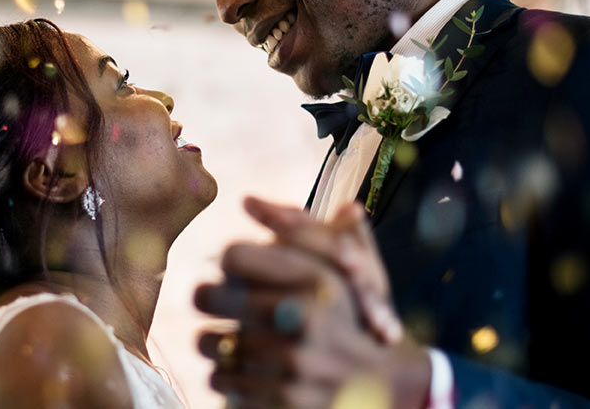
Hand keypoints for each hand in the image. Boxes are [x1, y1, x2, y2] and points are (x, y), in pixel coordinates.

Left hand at [193, 197, 427, 407]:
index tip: (231, 270)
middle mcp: (299, 323)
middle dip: (206, 296)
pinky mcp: (278, 402)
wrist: (383, 384)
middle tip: (207, 298)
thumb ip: (299, 228)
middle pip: (208, 296)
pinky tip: (237, 370)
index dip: (229, 261)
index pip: (234, 255)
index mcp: (313, 281)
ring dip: (211, 341)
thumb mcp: (339, 266)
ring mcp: (287, 367)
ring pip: (209, 341)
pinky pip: (220, 381)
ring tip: (224, 339)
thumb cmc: (350, 315)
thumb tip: (249, 200)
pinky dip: (223, 376)